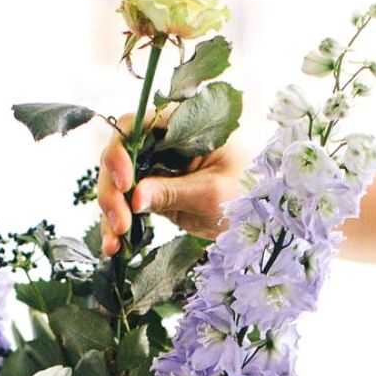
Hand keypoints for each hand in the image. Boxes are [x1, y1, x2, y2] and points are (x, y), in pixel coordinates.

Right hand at [96, 110, 249, 255]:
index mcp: (181, 127)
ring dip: (111, 213)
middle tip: (120, 221)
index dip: (121, 152)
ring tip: (114, 243)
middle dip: (113, 190)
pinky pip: (129, 206)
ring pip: (119, 185)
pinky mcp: (155, 195)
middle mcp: (163, 144)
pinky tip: (114, 248)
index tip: (126, 184)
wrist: (264, 218)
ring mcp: (157, 170)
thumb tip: (134, 197)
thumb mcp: (213, 194)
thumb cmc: (249, 194)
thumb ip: (173, 192)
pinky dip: (119, 227)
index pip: (135, 127)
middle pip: (119, 158)